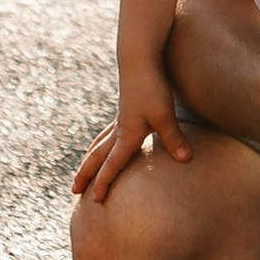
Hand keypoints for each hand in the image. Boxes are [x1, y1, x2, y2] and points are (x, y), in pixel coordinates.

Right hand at [73, 61, 185, 204]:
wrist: (140, 60)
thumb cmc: (153, 88)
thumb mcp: (165, 115)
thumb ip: (174, 139)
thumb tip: (186, 160)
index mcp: (127, 134)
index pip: (113, 163)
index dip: (104, 182)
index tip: (95, 199)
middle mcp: (119, 129)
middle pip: (98, 156)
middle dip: (86, 174)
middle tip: (73, 190)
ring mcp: (120, 119)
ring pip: (99, 144)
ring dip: (90, 159)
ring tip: (82, 170)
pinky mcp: (125, 110)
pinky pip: (107, 133)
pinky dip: (99, 143)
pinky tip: (102, 143)